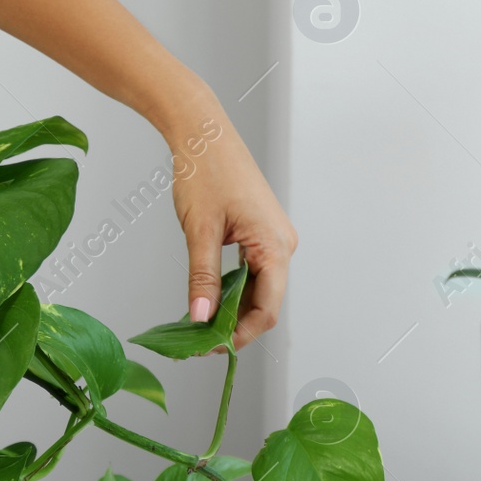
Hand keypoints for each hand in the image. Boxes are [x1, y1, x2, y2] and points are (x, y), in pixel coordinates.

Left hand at [168, 101, 297, 349]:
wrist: (203, 132)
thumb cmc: (205, 172)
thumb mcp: (200, 231)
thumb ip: (203, 278)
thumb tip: (202, 318)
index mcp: (275, 245)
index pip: (267, 308)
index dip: (241, 334)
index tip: (211, 348)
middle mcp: (282, 243)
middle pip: (265, 301)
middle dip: (234, 325)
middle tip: (198, 341)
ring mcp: (272, 238)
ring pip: (257, 288)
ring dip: (231, 308)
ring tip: (200, 323)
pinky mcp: (260, 232)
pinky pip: (252, 271)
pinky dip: (231, 288)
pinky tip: (209, 299)